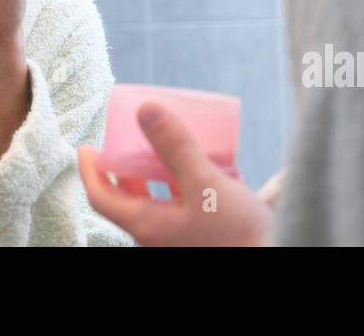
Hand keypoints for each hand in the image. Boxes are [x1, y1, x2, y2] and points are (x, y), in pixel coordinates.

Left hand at [77, 103, 272, 246]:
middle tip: (128, 138)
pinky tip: (210, 163)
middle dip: (126, 165)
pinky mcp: (205, 235)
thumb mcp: (204, 183)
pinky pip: (188, 205)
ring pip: (161, 199)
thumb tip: (145, 109)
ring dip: (160, 171)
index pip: (102, 197)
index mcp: (147, 225)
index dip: (90, 170)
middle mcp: (159, 234)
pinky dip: (190, 183)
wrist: (277, 255)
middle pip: (130, 196)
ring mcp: (182, 236)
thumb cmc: (236, 233)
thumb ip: (176, 146)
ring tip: (169, 141)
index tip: (85, 147)